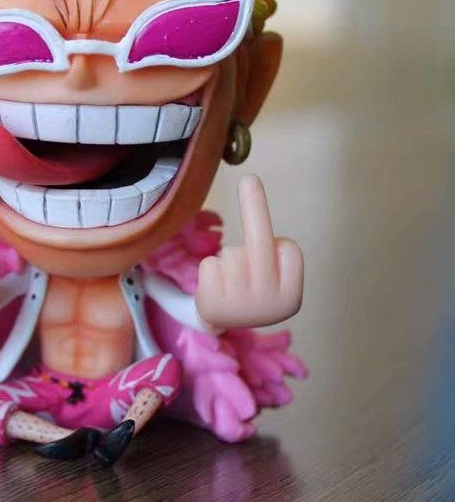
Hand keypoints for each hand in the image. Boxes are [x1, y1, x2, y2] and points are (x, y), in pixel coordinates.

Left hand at [196, 174, 302, 329]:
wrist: (222, 322)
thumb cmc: (253, 288)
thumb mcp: (275, 280)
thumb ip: (273, 257)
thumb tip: (268, 227)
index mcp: (291, 299)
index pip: (289, 250)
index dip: (279, 245)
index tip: (277, 243)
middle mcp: (268, 305)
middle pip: (259, 244)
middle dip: (255, 208)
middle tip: (250, 179)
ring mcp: (239, 306)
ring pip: (231, 253)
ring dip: (228, 259)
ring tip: (229, 282)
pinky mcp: (212, 304)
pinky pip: (209, 263)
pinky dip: (210, 268)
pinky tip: (214, 288)